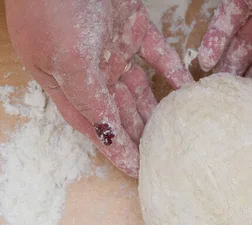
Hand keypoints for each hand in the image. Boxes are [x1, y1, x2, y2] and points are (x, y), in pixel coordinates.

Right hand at [6, 0, 192, 176]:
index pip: (95, 125)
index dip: (115, 149)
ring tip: (181, 131)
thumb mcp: (66, 60)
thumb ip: (90, 100)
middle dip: (140, 135)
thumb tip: (109, 137)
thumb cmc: (51, 6)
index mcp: (66, 82)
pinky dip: (174, 72)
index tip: (137, 171)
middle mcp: (90, 71)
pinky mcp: (133, 27)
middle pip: (120, 112)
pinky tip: (190, 91)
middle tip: (166, 155)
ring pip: (141, 88)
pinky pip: (159, 56)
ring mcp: (113, 48)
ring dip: (158, 109)